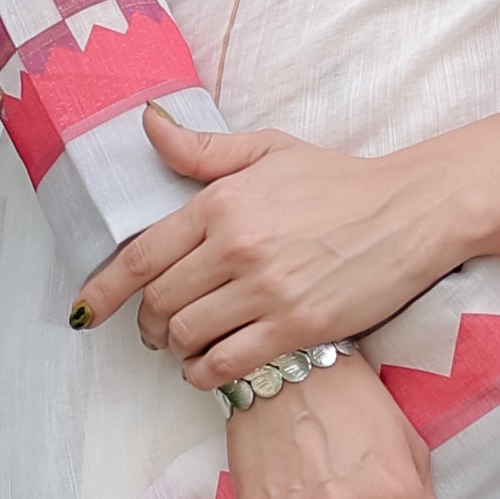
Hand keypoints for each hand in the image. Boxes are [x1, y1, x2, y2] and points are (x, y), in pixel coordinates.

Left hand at [75, 105, 499, 391]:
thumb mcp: (269, 150)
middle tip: (155, 332)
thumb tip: (148, 124)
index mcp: (222, 203)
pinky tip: (210, 369)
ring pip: (188, 337)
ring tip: (186, 350)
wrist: (413, 210)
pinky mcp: (297, 326)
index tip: (86, 311)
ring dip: (177, 351)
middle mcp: (236, 247)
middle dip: (147, 325)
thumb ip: (204, 150)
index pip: (142, 256)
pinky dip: (207, 374)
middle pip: (160, 303)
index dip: (105, 290)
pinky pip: (228, 364)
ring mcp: (266, 290)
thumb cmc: (341, 180)